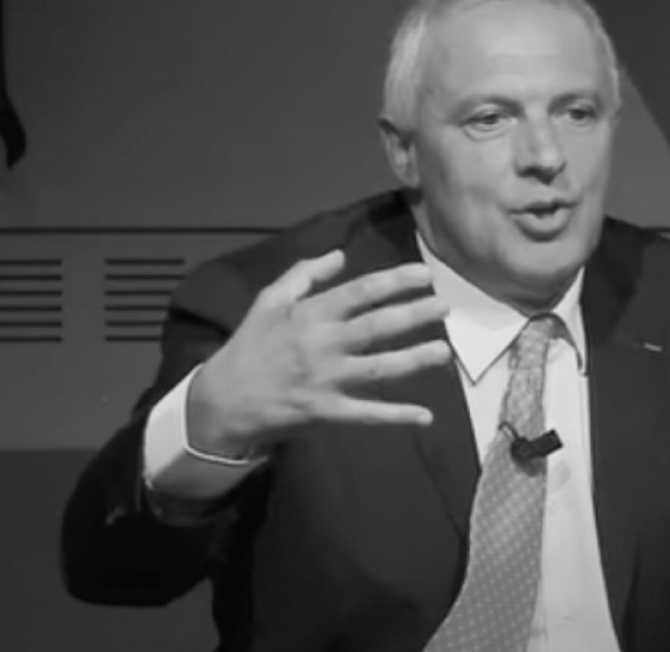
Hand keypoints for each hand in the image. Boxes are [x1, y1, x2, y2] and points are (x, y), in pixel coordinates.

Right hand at [187, 250, 452, 456]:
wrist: (224, 400)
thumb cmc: (250, 346)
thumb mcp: (269, 301)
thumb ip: (304, 275)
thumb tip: (339, 254)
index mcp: (310, 315)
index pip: (360, 292)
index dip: (394, 281)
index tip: (425, 274)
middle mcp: (322, 345)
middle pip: (376, 327)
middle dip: (413, 315)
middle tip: (445, 306)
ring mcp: (326, 380)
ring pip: (378, 369)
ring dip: (414, 361)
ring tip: (444, 352)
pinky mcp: (326, 412)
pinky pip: (367, 415)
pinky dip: (396, 416)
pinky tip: (425, 416)